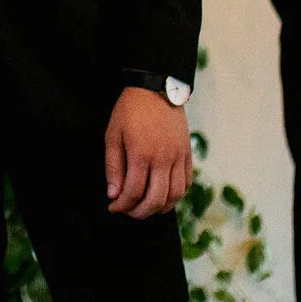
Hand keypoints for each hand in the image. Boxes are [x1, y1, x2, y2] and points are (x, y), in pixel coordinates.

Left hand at [105, 87, 193, 218]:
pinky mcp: (187, 154)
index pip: (133, 192)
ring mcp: (178, 157)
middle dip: (139, 212)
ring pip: (174, 196)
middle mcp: (163, 158)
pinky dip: (176, 196)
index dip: (122, 205)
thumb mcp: (113, 135)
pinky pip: (186, 183)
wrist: (156, 88)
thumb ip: (113, 167)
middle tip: (128, 212)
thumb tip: (114, 195)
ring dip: (159, 208)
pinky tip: (163, 197)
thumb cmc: (130, 111)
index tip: (113, 206)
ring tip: (145, 207)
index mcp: (141, 153)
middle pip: (155, 200)